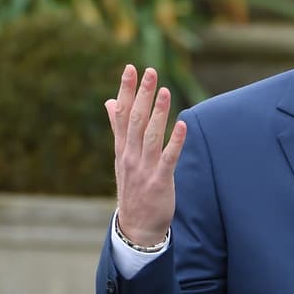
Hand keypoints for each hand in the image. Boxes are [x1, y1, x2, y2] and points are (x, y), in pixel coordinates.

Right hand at [106, 64, 186, 245]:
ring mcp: (144, 168)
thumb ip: (117, 128)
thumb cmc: (132, 187)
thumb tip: (110, 102)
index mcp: (122, 147)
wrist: (136, 225)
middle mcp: (130, 155)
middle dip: (142, 94)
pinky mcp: (160, 181)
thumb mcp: (120, 156)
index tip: (130, 68)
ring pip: (151, 135)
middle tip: (150, 71)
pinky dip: (175, 142)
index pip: (122, 113)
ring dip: (158, 113)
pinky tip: (182, 125)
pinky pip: (168, 159)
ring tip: (165, 91)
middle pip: (136, 120)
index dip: (126, 90)